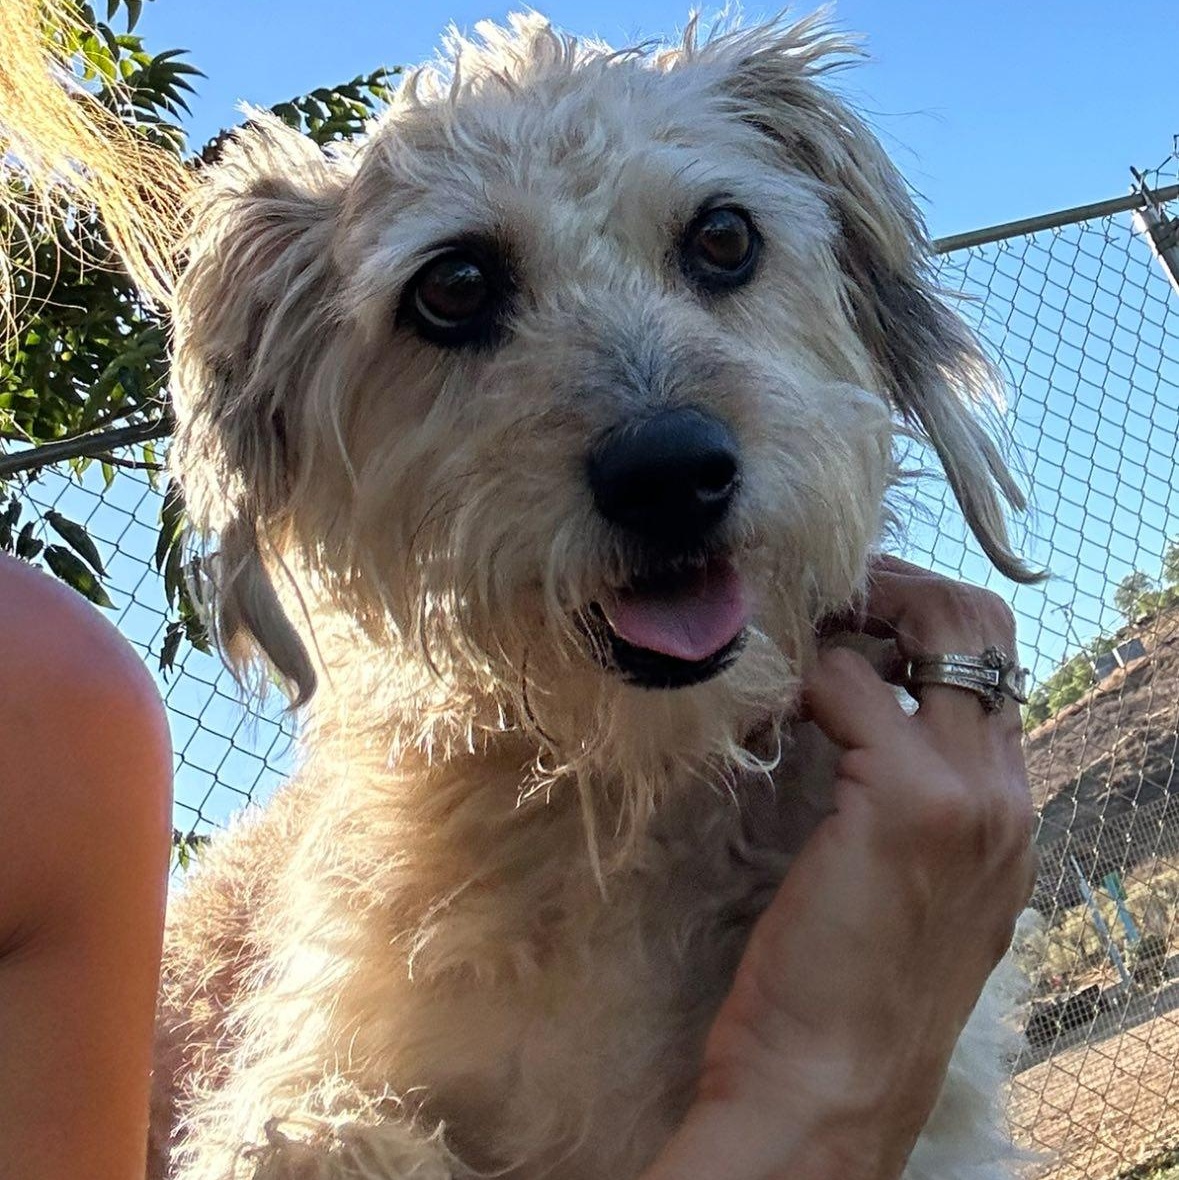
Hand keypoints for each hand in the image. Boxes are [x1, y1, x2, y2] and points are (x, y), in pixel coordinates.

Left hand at [642, 558, 1035, 1179]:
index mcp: (1007, 818)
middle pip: (983, 626)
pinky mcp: (906, 802)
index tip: (847, 619)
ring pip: (939, 631)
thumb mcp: (899, 889)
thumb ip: (899, 801)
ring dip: (856, 615)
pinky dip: (803, 678)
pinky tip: (763, 710)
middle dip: (902, 591)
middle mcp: (1007, 797)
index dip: (920, 624)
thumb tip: (848, 717)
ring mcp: (969, 797)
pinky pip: (850, 686)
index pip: (992, 669)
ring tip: (794, 637)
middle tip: (825, 599)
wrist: (822, 1092)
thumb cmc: (838, 995)